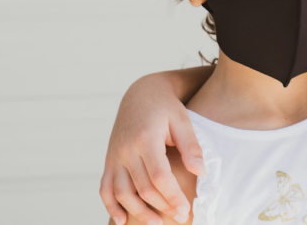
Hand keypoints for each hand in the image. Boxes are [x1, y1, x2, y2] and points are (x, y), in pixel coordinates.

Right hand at [99, 73, 204, 224]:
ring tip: (156, 223)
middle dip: (161, 206)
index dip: (172, 196)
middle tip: (180, 217)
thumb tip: (201, 172)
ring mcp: (114, 157)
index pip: (159, 176)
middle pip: (141, 187)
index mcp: (145, 139)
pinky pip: (105, 188)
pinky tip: (122, 220)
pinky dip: (111, 206)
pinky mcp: (109, 161)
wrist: (141, 95)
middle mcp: (125, 150)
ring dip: (137, 211)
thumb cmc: (166, 108)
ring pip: (121, 192)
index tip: (185, 210)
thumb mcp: (182, 121)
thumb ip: (191, 146)